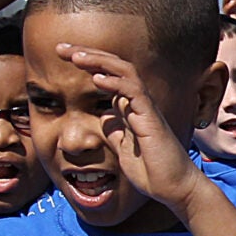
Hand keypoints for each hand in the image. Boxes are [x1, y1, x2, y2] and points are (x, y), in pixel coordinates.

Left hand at [55, 43, 202, 208]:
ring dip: (99, 61)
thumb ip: (114, 130)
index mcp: (130, 108)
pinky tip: (97, 78)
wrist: (174, 188)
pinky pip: (134, 93)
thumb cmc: (153, 170)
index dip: (86, 62)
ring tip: (76, 56)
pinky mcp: (151, 119)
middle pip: (113, 66)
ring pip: (124, 72)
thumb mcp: (123, 148)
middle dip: (86, 53)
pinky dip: (115, 83)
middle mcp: (138, 102)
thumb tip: (103, 117)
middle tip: (61, 48)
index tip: (62, 56)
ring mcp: (146, 109)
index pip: (107, 74)